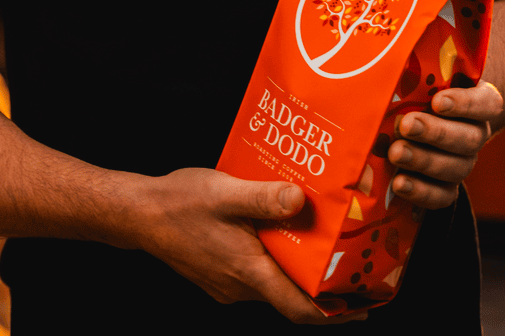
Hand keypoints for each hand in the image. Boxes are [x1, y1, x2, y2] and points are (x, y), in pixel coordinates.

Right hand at [133, 168, 365, 324]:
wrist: (139, 215)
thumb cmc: (180, 203)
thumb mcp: (227, 192)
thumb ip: (265, 197)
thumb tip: (302, 199)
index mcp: (249, 273)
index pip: (302, 308)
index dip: (337, 312)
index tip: (365, 304)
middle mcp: (241, 287)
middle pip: (292, 297)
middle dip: (324, 287)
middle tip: (352, 264)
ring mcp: (228, 284)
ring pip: (274, 283)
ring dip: (298, 270)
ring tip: (320, 242)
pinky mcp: (218, 274)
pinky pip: (256, 274)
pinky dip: (274, 261)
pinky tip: (277, 232)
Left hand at [387, 80, 503, 209]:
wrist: (414, 118)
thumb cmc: (418, 88)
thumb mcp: (420, 77)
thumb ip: (412, 75)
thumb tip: (385, 73)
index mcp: (477, 101)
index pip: (486, 103)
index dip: (465, 104)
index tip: (438, 101)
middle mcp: (475, 132)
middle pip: (469, 138)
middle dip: (435, 133)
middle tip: (406, 125)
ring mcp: (463, 162)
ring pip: (456, 168)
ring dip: (424, 161)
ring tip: (396, 153)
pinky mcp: (447, 187)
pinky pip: (443, 196)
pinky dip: (421, 191)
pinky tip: (399, 183)